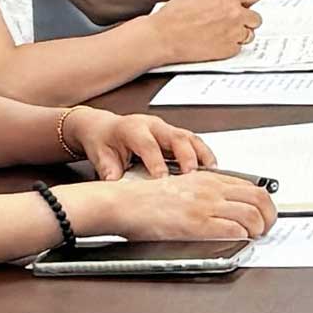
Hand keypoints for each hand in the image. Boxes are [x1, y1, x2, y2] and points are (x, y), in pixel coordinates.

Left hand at [67, 104, 215, 176]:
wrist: (102, 128)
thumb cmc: (102, 140)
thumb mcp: (100, 156)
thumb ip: (109, 171)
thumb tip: (116, 187)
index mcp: (132, 128)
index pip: (148, 145)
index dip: (157, 162)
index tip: (163, 180)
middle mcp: (152, 125)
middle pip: (176, 137)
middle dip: (187, 157)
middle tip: (194, 176)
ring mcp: (165, 128)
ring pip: (190, 137)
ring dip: (202, 155)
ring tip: (212, 173)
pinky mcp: (174, 134)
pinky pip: (194, 142)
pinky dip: (204, 155)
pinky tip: (212, 170)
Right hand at [74, 168, 276, 249]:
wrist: (125, 202)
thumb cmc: (147, 199)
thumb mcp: (183, 186)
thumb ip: (205, 192)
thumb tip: (226, 205)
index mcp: (208, 179)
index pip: (252, 187)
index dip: (265, 203)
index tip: (266, 214)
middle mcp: (210, 190)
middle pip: (258, 199)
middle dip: (270, 216)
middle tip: (267, 229)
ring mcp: (204, 206)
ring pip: (251, 215)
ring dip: (259, 229)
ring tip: (255, 237)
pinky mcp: (195, 224)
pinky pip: (232, 229)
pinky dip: (243, 237)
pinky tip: (240, 241)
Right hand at [127, 0, 262, 71]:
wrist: (162, 38)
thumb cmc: (172, 18)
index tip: (247, 2)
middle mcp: (233, 14)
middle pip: (256, 17)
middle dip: (246, 19)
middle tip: (232, 21)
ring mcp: (233, 33)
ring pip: (249, 34)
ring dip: (239, 34)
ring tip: (220, 33)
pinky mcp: (228, 50)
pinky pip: (238, 48)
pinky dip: (229, 47)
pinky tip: (214, 43)